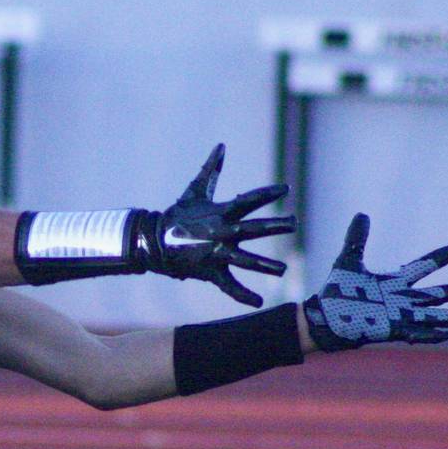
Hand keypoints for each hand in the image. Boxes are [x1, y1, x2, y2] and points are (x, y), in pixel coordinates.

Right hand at [132, 145, 294, 306]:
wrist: (154, 241)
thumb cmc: (177, 214)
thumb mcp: (195, 190)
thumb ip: (211, 169)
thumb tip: (221, 146)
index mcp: (220, 212)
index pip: (248, 200)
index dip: (267, 193)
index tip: (285, 188)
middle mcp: (222, 232)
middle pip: (253, 229)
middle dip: (275, 226)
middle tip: (293, 223)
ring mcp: (216, 253)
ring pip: (245, 261)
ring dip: (265, 266)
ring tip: (283, 271)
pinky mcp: (210, 271)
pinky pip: (229, 285)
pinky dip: (242, 295)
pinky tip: (259, 302)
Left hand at [303, 214, 447, 349]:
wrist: (324, 319)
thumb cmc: (336, 293)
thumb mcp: (347, 261)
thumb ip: (357, 239)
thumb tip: (362, 214)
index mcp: (394, 282)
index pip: (421, 268)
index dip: (437, 259)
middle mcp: (401, 300)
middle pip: (436, 294)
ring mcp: (398, 317)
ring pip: (432, 315)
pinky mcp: (391, 331)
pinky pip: (415, 333)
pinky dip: (430, 334)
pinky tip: (447, 334)